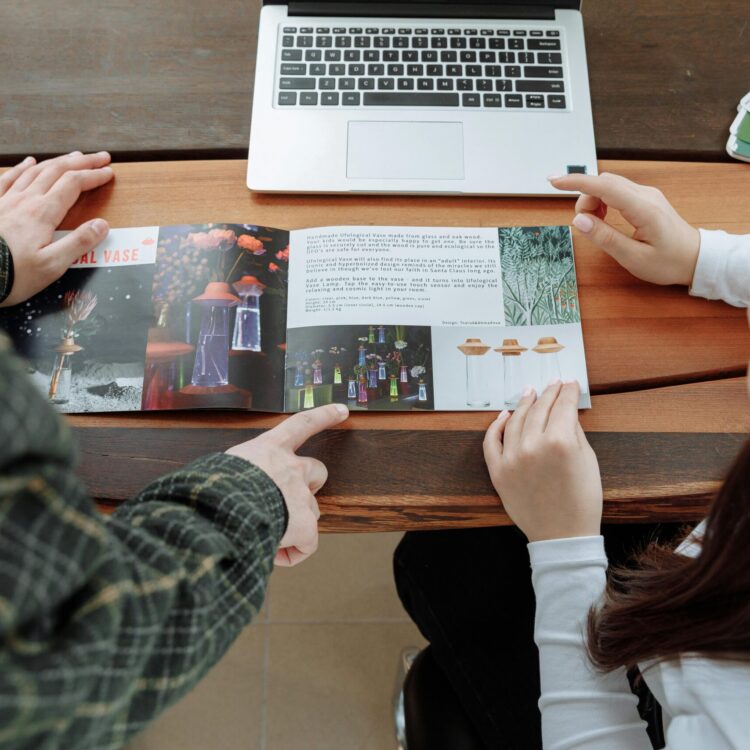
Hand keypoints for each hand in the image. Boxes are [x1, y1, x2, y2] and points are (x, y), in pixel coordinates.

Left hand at [0, 151, 114, 306]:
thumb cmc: (13, 274)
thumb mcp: (53, 265)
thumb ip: (79, 243)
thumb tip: (102, 225)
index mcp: (43, 213)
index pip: (74, 184)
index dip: (94, 176)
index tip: (109, 172)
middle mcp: (25, 200)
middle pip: (57, 171)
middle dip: (81, 162)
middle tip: (99, 157)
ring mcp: (6, 200)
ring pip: (35, 171)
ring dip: (57, 161)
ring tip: (73, 157)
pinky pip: (8, 178)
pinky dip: (22, 167)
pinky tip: (28, 163)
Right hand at [226, 404, 348, 565]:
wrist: (220, 507)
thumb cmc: (210, 487)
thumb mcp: (221, 467)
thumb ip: (238, 473)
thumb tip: (236, 493)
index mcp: (268, 448)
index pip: (301, 424)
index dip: (323, 416)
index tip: (342, 410)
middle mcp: (291, 467)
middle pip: (317, 472)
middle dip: (310, 485)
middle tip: (291, 502)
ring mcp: (301, 495)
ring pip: (312, 511)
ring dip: (297, 522)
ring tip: (269, 535)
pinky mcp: (305, 524)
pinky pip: (306, 544)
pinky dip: (293, 552)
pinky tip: (272, 555)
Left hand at [483, 381, 601, 541]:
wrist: (562, 535)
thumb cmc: (582, 501)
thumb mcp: (587, 461)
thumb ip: (574, 431)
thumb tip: (566, 410)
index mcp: (560, 442)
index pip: (563, 406)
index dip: (568, 392)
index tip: (570, 383)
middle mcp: (533, 446)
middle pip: (540, 409)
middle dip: (549, 394)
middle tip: (553, 384)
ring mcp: (512, 458)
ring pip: (515, 420)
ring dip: (524, 404)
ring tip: (530, 393)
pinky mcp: (497, 471)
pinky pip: (492, 441)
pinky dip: (496, 425)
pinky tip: (505, 414)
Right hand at [549, 172, 699, 286]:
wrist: (696, 258)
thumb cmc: (668, 262)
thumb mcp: (633, 258)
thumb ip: (605, 238)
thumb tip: (579, 220)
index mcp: (643, 209)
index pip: (604, 187)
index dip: (576, 183)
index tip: (553, 181)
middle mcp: (645, 194)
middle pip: (603, 183)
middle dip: (585, 200)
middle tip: (585, 226)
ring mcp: (646, 194)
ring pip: (608, 186)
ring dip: (593, 202)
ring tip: (597, 226)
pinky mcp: (645, 198)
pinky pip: (617, 191)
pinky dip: (603, 202)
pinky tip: (605, 220)